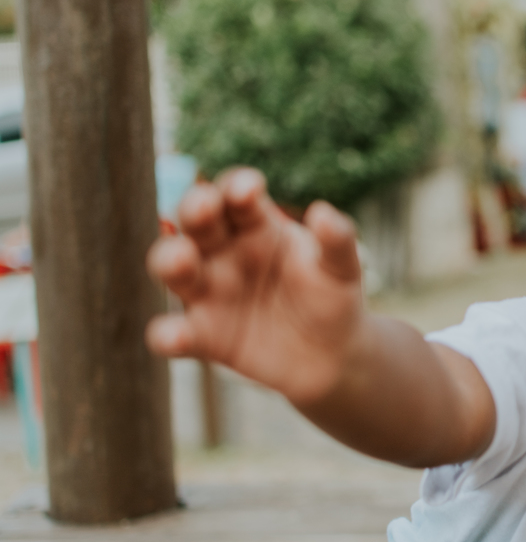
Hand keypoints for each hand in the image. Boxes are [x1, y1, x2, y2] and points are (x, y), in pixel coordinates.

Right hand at [146, 168, 365, 404]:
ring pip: (173, 267)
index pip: (236, 196)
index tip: (250, 188)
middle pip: (197, 222)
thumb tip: (324, 212)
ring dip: (170, 259)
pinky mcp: (203, 336)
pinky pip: (176, 333)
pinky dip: (168, 335)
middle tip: (203, 206)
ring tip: (183, 258)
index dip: (237, 187)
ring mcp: (208, 292)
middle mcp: (223, 252)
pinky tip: (173, 336)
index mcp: (256, 225)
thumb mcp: (341, 268)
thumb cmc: (332, 297)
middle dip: (195, 209)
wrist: (332, 355)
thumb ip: (336, 241)